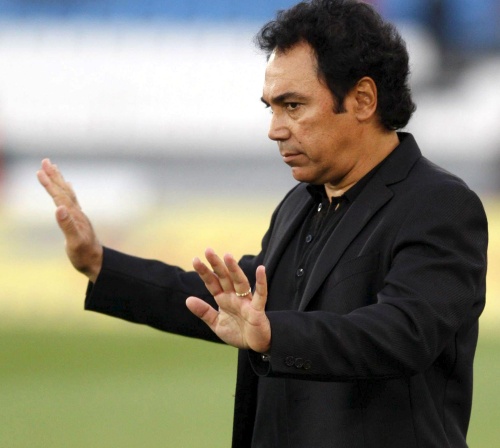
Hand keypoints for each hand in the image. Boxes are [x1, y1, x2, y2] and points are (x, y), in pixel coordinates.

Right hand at [37, 159, 102, 282]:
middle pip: (64, 190)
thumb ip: (67, 225)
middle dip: (54, 176)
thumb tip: (59, 208)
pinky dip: (68, 191)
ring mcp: (78, 216)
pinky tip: (68, 187)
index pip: (59, 196)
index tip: (39, 171)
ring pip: (68, 193)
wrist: (97, 262)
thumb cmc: (84, 255)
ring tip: (54, 168)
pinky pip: (72, 201)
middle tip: (45, 161)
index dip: (49, 184)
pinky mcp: (78, 220)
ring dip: (59, 180)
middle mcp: (77, 213)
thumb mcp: (74, 242)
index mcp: (74, 216)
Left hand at [186, 248, 270, 352]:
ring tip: (228, 256)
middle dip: (217, 265)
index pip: (212, 283)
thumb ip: (204, 312)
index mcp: (223, 300)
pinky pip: (260, 294)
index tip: (195, 259)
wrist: (254, 346)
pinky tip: (261, 269)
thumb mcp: (216, 324)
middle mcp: (234, 297)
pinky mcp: (257, 309)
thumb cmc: (237, 332)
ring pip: (240, 282)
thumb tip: (187, 300)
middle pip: (225, 278)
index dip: (204, 272)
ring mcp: (246, 302)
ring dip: (234, 269)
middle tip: (208, 250)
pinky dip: (261, 282)